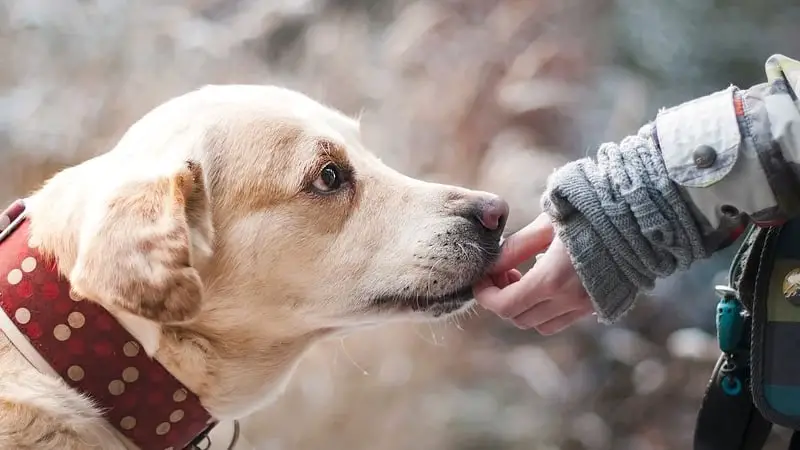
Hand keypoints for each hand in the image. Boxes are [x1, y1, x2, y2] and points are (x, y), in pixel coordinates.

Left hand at [474, 213, 593, 333]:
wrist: (640, 216)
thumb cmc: (590, 211)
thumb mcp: (546, 224)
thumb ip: (516, 248)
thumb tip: (491, 265)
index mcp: (552, 279)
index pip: (505, 306)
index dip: (486, 296)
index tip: (481, 279)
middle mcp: (570, 300)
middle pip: (519, 319)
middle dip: (502, 299)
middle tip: (503, 273)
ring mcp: (587, 306)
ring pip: (541, 325)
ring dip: (525, 308)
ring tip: (524, 277)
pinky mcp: (600, 305)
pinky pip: (563, 319)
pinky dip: (547, 309)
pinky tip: (548, 282)